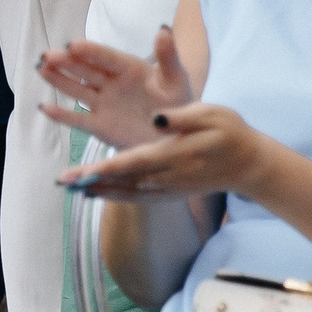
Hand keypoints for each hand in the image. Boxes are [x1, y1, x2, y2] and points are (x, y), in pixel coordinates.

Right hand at [37, 30, 193, 147]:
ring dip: (58, 80)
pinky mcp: (99, 125)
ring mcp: (103, 103)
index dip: (90, 51)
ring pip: (76, 89)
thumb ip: (168, 56)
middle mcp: (111, 83)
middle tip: (48, 56)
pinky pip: (78, 119)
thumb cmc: (179, 102)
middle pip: (85, 70)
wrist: (177, 134)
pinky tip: (44, 107)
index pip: (106, 57)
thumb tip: (164, 29)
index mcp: (128, 68)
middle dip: (66, 63)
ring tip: (41, 68)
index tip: (73, 44)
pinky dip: (62, 115)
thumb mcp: (176, 78)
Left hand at [60, 102, 258, 195]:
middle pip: (124, 180)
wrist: (248, 164)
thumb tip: (156, 118)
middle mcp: (168, 176)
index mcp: (175, 154)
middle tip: (62, 182)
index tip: (83, 171)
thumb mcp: (211, 114)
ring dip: (98, 190)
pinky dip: (114, 196)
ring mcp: (168, 188)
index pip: (134, 161)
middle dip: (92, 181)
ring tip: (69, 189)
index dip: (107, 167)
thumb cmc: (230, 132)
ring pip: (127, 192)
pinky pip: (137, 197)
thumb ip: (182, 117)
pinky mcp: (170, 193)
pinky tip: (95, 193)